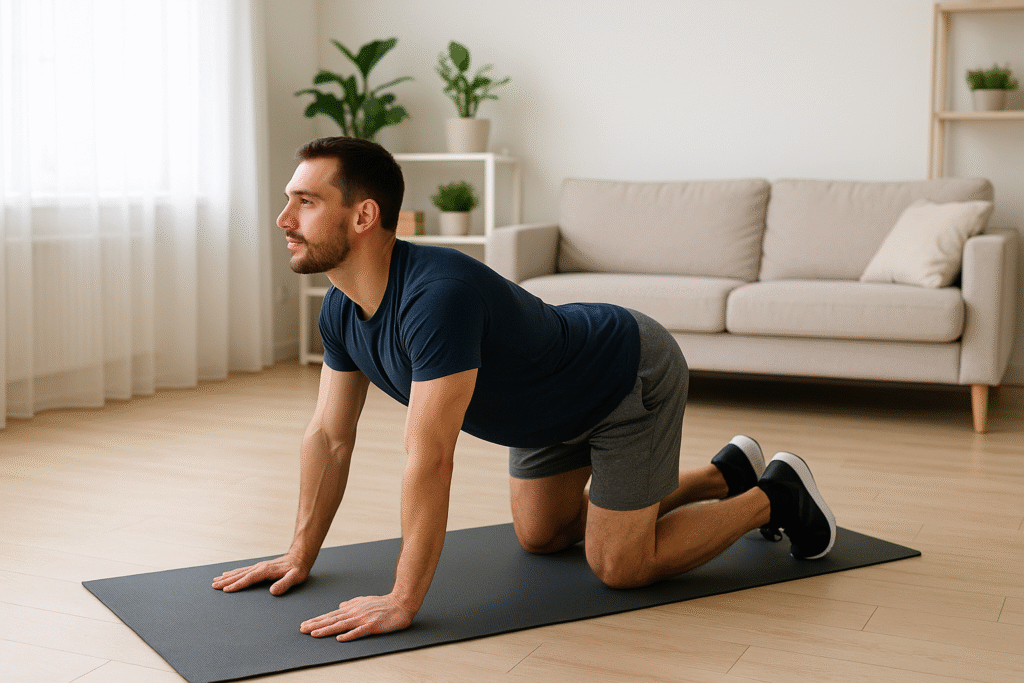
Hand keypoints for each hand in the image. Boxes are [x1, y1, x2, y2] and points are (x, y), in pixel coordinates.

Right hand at [212, 555, 308, 595]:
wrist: (300, 556)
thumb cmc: (298, 568)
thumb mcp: (296, 577)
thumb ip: (284, 584)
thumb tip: (272, 591)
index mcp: (266, 570)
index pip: (249, 578)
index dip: (237, 584)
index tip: (226, 590)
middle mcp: (260, 567)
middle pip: (240, 575)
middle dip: (227, 581)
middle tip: (213, 586)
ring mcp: (259, 566)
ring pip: (240, 572)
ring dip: (228, 577)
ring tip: (216, 581)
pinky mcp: (260, 567)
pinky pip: (244, 570)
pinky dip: (234, 572)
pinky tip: (228, 574)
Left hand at [300, 594, 414, 641]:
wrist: (401, 603)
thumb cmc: (384, 603)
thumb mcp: (365, 601)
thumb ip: (352, 604)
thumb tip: (340, 606)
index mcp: (353, 608)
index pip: (331, 615)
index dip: (318, 620)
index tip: (305, 624)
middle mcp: (355, 613)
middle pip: (332, 620)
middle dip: (316, 625)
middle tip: (302, 630)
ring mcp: (364, 619)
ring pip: (341, 625)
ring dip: (327, 629)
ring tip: (314, 634)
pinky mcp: (373, 625)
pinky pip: (359, 631)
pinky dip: (349, 635)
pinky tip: (339, 638)